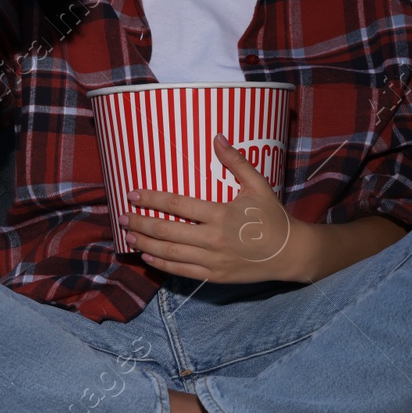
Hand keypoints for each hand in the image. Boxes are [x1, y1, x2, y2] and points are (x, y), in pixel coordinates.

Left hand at [121, 134, 320, 284]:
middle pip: (166, 231)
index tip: (132, 195)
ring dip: (145, 244)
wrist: (290, 253)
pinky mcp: (214, 276)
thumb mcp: (258, 185)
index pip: (177, 205)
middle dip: (140, 224)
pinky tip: (147, 257)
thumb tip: (217, 136)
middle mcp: (213, 239)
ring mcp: (212, 260)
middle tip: (121, 218)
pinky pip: (181, 271)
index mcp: (221, 214)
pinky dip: (161, 264)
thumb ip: (236, 162)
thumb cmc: (272, 217)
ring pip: (169, 253)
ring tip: (128, 236)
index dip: (152, 199)